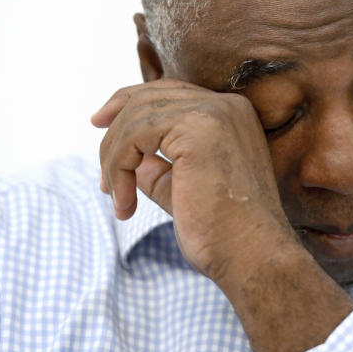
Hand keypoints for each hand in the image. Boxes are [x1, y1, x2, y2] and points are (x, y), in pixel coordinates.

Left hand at [91, 79, 297, 283]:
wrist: (251, 257)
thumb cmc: (223, 234)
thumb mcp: (181, 189)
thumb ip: (157, 167)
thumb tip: (128, 159)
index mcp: (230, 115)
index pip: (169, 94)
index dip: (128, 105)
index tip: (101, 127)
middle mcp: (227, 105)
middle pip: (149, 96)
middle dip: (114, 130)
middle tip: (102, 178)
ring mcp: (215, 112)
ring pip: (137, 115)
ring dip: (115, 159)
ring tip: (118, 199)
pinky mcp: (199, 127)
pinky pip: (135, 133)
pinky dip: (119, 167)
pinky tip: (125, 203)